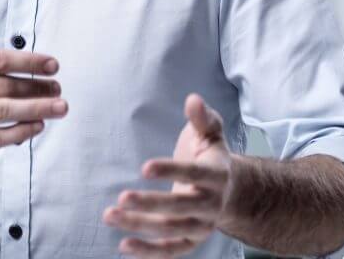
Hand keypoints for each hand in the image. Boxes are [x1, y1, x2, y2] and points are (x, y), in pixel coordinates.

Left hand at [104, 94, 233, 257]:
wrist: (233, 191)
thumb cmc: (211, 156)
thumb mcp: (210, 133)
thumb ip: (203, 118)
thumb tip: (193, 99)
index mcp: (217, 175)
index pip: (194, 173)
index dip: (170, 170)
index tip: (143, 167)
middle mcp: (212, 205)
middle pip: (181, 208)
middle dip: (150, 204)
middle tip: (121, 197)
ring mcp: (203, 226)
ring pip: (172, 230)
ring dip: (140, 226)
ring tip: (110, 215)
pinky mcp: (192, 241)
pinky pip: (172, 251)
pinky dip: (149, 252)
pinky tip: (123, 246)